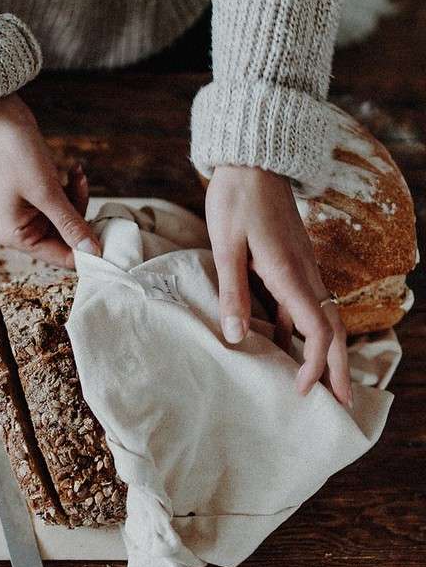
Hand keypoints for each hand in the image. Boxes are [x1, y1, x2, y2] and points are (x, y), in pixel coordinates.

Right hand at [0, 94, 99, 267]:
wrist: (2, 118)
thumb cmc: (17, 155)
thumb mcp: (47, 193)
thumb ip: (71, 224)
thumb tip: (93, 252)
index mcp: (18, 237)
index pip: (61, 257)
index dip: (86, 252)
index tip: (111, 243)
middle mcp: (24, 231)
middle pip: (68, 240)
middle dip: (83, 218)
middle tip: (89, 193)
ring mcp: (33, 215)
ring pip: (70, 221)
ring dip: (79, 199)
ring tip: (78, 175)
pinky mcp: (41, 200)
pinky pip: (66, 204)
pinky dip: (74, 190)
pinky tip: (75, 170)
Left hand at [205, 166, 351, 407]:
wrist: (251, 161)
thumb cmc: (236, 200)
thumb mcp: (226, 246)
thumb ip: (232, 291)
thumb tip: (234, 337)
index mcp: (291, 273)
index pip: (318, 329)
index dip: (314, 364)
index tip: (301, 391)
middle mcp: (304, 274)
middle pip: (332, 329)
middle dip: (337, 369)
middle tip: (341, 405)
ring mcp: (300, 268)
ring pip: (321, 319)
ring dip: (322, 353)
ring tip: (317, 385)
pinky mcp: (290, 264)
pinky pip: (301, 305)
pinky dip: (299, 331)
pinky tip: (283, 347)